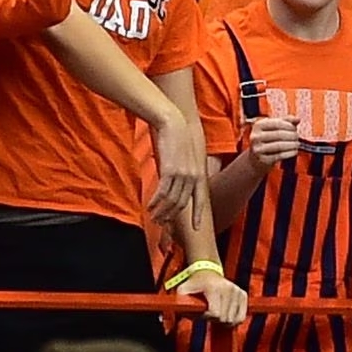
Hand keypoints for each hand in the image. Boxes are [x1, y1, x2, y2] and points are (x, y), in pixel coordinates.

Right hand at [148, 110, 201, 228]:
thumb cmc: (178, 137)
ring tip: (153, 217)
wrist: (173, 123)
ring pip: (172, 201)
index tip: (197, 228)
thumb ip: (184, 170)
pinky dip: (155, 202)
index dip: (199, 216)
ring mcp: (182, 175)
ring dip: (161, 211)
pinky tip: (149, 206)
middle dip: (172, 216)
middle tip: (162, 223)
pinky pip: (162, 193)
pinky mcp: (170, 171)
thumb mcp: (186, 156)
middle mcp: (193, 177)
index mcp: (199, 174)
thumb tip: (177, 182)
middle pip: (182, 204)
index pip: (201, 200)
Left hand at [177, 269, 247, 324]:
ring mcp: (237, 291)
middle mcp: (228, 288)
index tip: (202, 312)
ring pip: (233, 320)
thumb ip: (181, 301)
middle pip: (224, 318)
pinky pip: (241, 317)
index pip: (215, 313)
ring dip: (223, 320)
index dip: (207, 317)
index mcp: (214, 287)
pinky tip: (225, 314)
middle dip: (214, 319)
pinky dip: (233, 320)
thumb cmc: (195, 283)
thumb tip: (184, 310)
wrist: (207, 271)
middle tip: (208, 312)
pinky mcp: (242, 295)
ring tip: (215, 312)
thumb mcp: (183, 290)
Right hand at [246, 116, 299, 171]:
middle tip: (297, 137)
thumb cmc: (267, 140)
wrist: (256, 157)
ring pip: (280, 146)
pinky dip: (290, 153)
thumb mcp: (273, 127)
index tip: (295, 128)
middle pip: (279, 134)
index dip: (289, 126)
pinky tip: (294, 151)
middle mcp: (256, 137)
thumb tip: (297, 119)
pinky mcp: (263, 159)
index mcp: (258, 125)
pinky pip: (280, 155)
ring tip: (297, 144)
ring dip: (292, 145)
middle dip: (292, 135)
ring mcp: (258, 149)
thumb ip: (286, 121)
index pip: (277, 123)